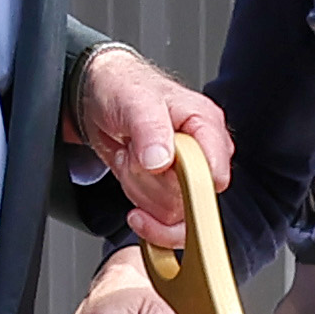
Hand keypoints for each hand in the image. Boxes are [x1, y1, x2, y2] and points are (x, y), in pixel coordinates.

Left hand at [73, 44, 236, 242]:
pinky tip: (131, 186)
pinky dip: (142, 212)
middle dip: (149, 182)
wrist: (101, 99)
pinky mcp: (173, 194)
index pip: (213, 173)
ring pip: (172, 214)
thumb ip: (150, 128)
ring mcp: (188, 177)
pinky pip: (166, 224)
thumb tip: (161, 161)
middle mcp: (204, 154)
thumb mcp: (133, 100)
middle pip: (188, 200)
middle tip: (133, 153)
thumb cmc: (123, 89)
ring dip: (140, 190)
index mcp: (205, 125)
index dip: (184, 181)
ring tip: (131, 159)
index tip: (153, 168)